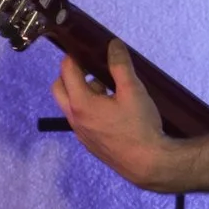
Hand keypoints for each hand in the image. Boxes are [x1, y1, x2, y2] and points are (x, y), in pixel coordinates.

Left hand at [51, 38, 182, 191]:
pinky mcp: (90, 144)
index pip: (67, 71)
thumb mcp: (133, 90)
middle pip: (59, 88)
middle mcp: (75, 119)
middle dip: (70, 74)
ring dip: (82, 93)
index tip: (85, 49)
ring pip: (71, 106)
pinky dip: (89, 109)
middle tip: (91, 68)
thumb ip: (120, 65)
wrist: (148, 164)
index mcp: (81, 103)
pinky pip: (81, 120)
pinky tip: (112, 111)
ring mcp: (81, 134)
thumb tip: (113, 45)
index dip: (74, 56)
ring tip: (109, 90)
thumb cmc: (140, 126)